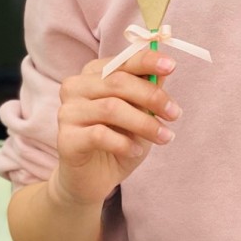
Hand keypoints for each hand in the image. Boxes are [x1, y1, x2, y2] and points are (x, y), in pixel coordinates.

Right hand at [51, 49, 180, 207]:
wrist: (94, 179)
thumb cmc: (119, 139)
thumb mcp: (140, 111)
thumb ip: (148, 89)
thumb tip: (164, 69)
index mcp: (94, 73)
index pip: (122, 61)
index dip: (147, 61)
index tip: (172, 67)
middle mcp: (76, 87)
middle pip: (118, 82)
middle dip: (151, 96)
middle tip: (174, 114)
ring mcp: (68, 112)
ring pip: (111, 108)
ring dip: (144, 123)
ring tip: (164, 137)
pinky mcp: (65, 139)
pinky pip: (99, 135)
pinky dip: (124, 143)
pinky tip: (136, 151)